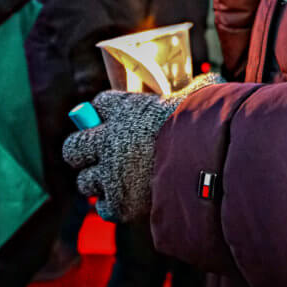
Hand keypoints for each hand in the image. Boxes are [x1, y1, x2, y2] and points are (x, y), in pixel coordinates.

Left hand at [62, 73, 223, 222]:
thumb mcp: (200, 101)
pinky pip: (102, 207)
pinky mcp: (117, 203)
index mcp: (126, 109)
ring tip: (120, 181)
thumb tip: (213, 80)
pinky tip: (129, 200)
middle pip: (73, 147)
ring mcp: (110, 174)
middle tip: (99, 154)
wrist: (208, 165)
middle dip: (82, 150)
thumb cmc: (207, 129)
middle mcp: (109, 140)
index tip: (113, 118)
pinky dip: (113, 206)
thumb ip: (197, 90)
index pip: (100, 104)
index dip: (105, 112)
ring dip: (98, 181)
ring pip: (85, 181)